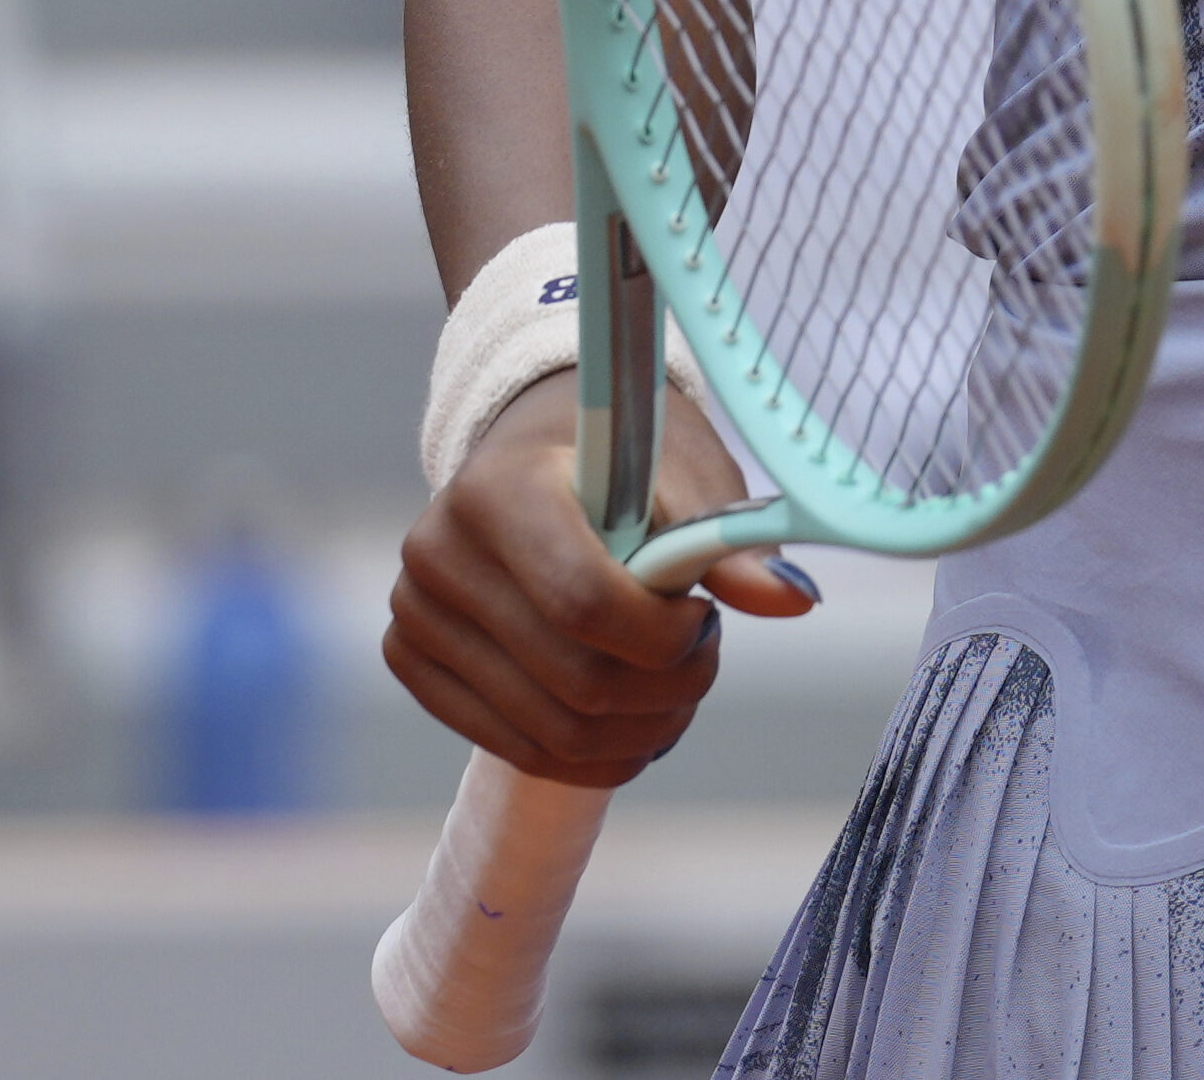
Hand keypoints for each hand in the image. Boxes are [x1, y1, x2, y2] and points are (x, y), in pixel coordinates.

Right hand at [377, 378, 813, 786]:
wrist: (536, 451)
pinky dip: (589, 753)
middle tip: (702, 658)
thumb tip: (792, 600)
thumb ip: (728, 540)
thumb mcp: (685, 475)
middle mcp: (437, 552)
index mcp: (497, 489)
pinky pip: (515, 747)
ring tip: (674, 691)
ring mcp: (415, 612)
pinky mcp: (411, 659)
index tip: (705, 615)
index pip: (584, 603)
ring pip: (550, 731)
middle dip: (666, 691)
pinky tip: (628, 719)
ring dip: (637, 731)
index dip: (667, 636)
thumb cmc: (621, 459)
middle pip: (574, 682)